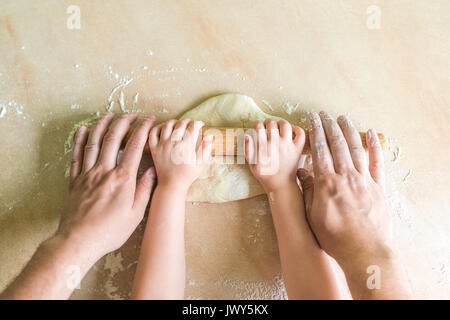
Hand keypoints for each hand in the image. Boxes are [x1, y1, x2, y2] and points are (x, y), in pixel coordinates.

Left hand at [58, 112, 156, 257]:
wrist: (79, 241)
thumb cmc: (110, 231)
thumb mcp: (136, 214)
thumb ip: (144, 190)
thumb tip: (151, 171)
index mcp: (122, 179)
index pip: (135, 146)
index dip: (143, 130)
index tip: (149, 120)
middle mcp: (104, 171)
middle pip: (113, 138)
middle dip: (124, 122)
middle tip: (132, 114)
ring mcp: (87, 174)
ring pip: (94, 142)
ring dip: (102, 125)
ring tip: (109, 114)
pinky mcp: (75, 180)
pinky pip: (76, 155)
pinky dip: (79, 140)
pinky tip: (83, 130)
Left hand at [148, 119, 212, 192]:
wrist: (171, 185)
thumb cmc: (188, 175)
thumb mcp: (201, 163)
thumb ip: (206, 148)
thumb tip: (209, 135)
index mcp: (186, 146)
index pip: (193, 127)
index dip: (198, 123)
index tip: (201, 124)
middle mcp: (173, 143)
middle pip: (181, 124)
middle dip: (188, 121)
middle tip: (191, 123)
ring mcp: (162, 145)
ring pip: (167, 125)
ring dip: (175, 122)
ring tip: (179, 124)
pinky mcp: (154, 148)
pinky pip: (153, 132)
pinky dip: (158, 127)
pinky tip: (164, 128)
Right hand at [245, 119, 304, 191]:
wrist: (280, 184)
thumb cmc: (265, 175)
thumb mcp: (252, 164)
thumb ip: (248, 149)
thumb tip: (247, 135)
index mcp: (263, 147)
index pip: (258, 128)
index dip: (257, 124)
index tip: (257, 126)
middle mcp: (276, 144)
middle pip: (271, 124)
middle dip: (267, 122)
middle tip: (267, 126)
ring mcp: (288, 146)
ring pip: (286, 125)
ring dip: (281, 122)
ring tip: (278, 126)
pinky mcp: (297, 149)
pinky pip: (300, 134)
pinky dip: (297, 129)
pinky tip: (292, 130)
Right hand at [297, 112, 391, 265]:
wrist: (365, 252)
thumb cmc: (336, 238)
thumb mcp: (313, 216)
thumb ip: (308, 192)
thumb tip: (302, 173)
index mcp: (327, 183)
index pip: (319, 150)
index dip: (315, 132)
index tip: (311, 118)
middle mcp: (346, 176)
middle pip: (337, 144)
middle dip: (329, 126)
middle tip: (323, 114)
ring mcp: (364, 180)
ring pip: (356, 148)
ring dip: (349, 131)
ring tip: (343, 118)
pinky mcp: (378, 187)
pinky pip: (377, 162)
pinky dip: (375, 146)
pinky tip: (372, 134)